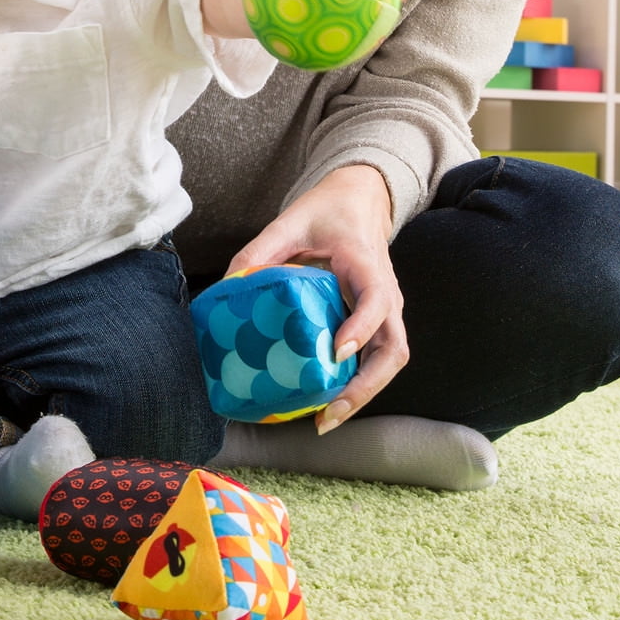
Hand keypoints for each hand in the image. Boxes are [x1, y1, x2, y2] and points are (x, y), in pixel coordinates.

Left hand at [226, 164, 403, 432]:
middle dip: (365, 386)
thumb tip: (225, 290)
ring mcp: (387, 311)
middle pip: (393, 349)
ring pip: (389, 360)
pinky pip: (376, 358)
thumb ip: (258, 252)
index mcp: (367, 264)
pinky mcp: (378, 322)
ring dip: (363, 393)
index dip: (360, 329)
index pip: (376, 302)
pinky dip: (357, 383)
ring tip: (326, 418)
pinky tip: (326, 401)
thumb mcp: (289, 222)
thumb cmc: (328, 211)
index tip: (335, 353)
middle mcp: (386, 293)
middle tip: (329, 411)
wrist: (361, 200)